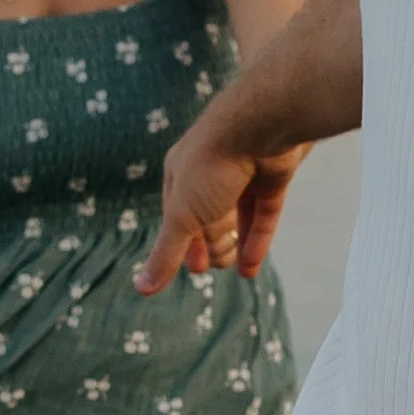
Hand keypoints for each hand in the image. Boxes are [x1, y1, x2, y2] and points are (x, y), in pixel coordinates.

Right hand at [134, 106, 306, 292]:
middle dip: (210, 244)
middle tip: (215, 266)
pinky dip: (258, 240)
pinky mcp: (272, 176)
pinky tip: (251, 266)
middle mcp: (211, 171)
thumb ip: (166, 252)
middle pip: (208, 216)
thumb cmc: (210, 165)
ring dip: (235, 244)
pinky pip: (264, 213)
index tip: (194, 268)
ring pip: (238, 216)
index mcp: (181, 173)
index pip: (177, 214)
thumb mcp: (182, 216)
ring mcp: (244, 173)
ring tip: (235, 269)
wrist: (260, 126)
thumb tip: (141, 288)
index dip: (183, 242)